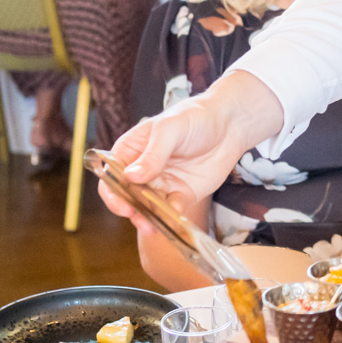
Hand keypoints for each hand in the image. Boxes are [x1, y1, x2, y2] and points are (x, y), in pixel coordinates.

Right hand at [96, 73, 285, 233]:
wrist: (230, 124)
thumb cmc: (195, 117)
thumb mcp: (170, 128)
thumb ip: (153, 153)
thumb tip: (130, 177)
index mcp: (131, 150)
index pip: (111, 174)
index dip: (112, 191)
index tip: (122, 202)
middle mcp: (142, 170)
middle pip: (126, 195)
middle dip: (130, 209)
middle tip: (139, 218)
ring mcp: (161, 184)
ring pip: (147, 207)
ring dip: (149, 218)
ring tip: (155, 225)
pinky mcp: (181, 195)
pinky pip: (171, 211)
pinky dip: (172, 217)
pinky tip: (176, 216)